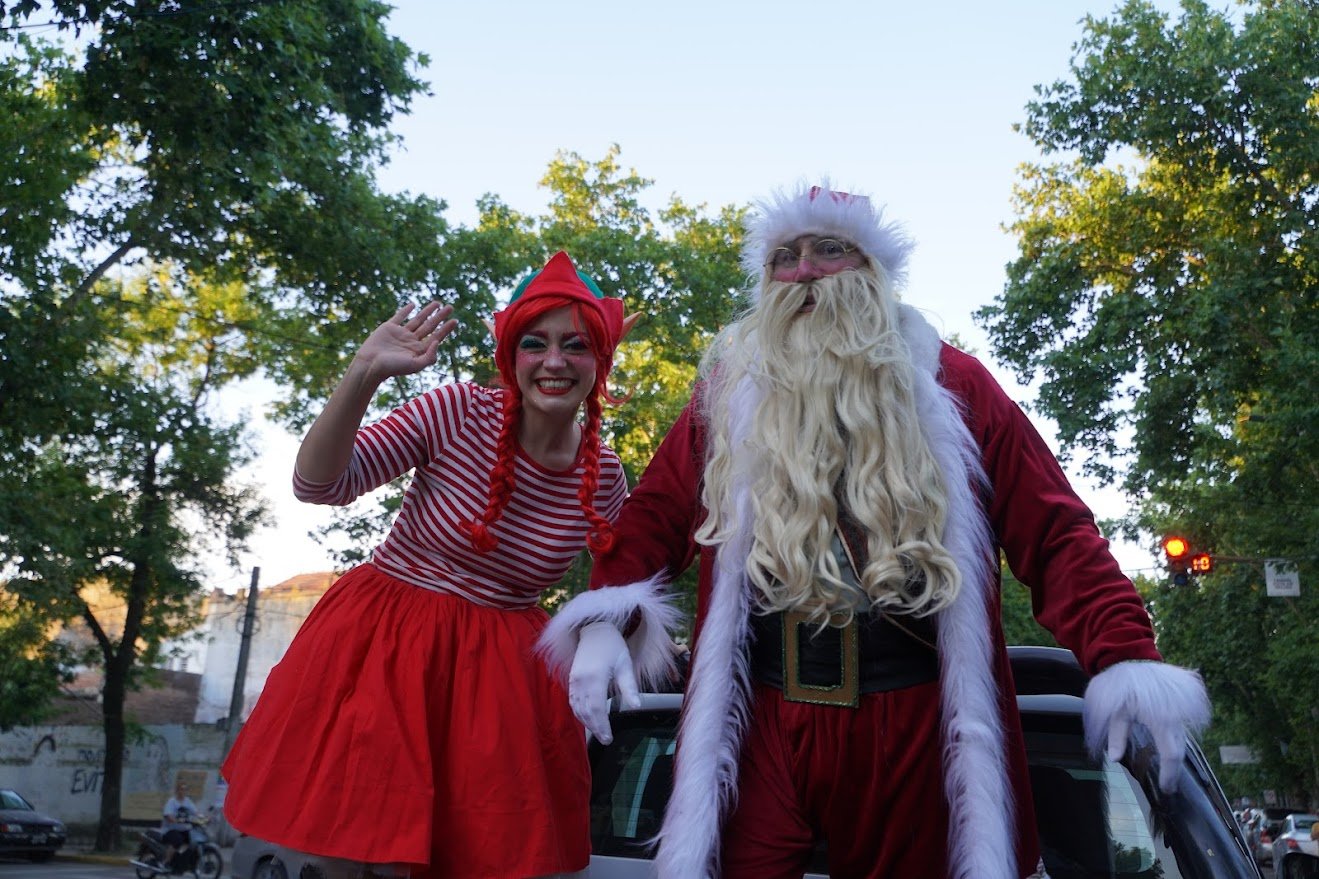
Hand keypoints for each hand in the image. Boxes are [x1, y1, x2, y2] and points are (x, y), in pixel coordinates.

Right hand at [355, 302, 456, 381]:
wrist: (370, 364)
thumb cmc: (392, 368)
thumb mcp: (415, 365)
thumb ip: (429, 356)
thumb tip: (438, 342)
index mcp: (419, 350)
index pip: (436, 337)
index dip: (446, 329)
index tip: (455, 320)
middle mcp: (411, 341)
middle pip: (430, 326)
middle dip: (440, 317)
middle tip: (451, 307)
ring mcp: (400, 334)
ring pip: (418, 320)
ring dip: (428, 311)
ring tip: (438, 303)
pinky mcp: (389, 328)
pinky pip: (399, 317)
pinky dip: (406, 310)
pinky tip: (413, 305)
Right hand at [568, 621, 639, 743]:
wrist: (595, 630)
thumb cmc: (613, 646)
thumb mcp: (625, 664)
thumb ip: (629, 687)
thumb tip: (637, 706)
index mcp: (596, 676)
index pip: (597, 708)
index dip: (602, 725)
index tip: (609, 737)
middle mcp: (581, 680)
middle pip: (586, 711)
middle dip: (595, 728)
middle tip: (605, 740)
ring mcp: (573, 680)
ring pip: (577, 708)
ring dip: (587, 723)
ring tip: (599, 732)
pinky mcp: (571, 680)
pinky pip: (573, 702)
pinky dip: (579, 713)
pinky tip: (588, 720)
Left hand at [1083, 660, 1209, 792]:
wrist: (1131, 657)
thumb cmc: (1120, 684)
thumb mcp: (1114, 711)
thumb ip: (1116, 736)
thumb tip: (1114, 760)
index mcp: (1160, 720)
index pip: (1171, 755)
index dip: (1170, 775)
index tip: (1167, 789)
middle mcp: (1176, 716)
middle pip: (1179, 749)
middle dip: (1173, 768)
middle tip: (1167, 784)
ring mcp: (1182, 709)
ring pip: (1181, 737)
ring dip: (1175, 752)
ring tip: (1166, 768)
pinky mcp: (1184, 703)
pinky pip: (1182, 725)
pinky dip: (1175, 737)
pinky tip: (1166, 744)